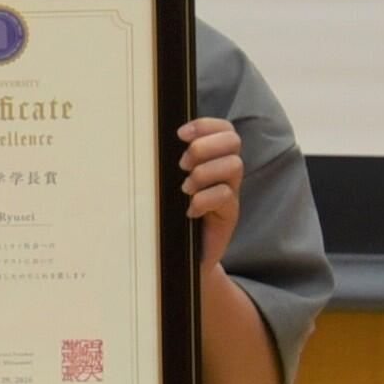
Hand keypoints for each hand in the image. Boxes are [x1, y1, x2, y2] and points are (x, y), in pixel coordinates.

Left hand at [177, 114, 244, 280]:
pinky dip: (205, 199)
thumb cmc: (170, 215)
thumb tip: (149, 137)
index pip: (224, 130)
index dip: (206, 125)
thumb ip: (168, 163)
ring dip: (205, 172)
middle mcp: (226, 173)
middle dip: (205, 147)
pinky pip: (226, 196)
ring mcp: (230, 194)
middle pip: (233, 142)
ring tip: (185, 188)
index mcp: (213, 159)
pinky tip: (189, 210)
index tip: (180, 134)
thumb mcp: (168, 184)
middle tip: (181, 165)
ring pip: (234, 166)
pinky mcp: (229, 215)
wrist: (178, 257)